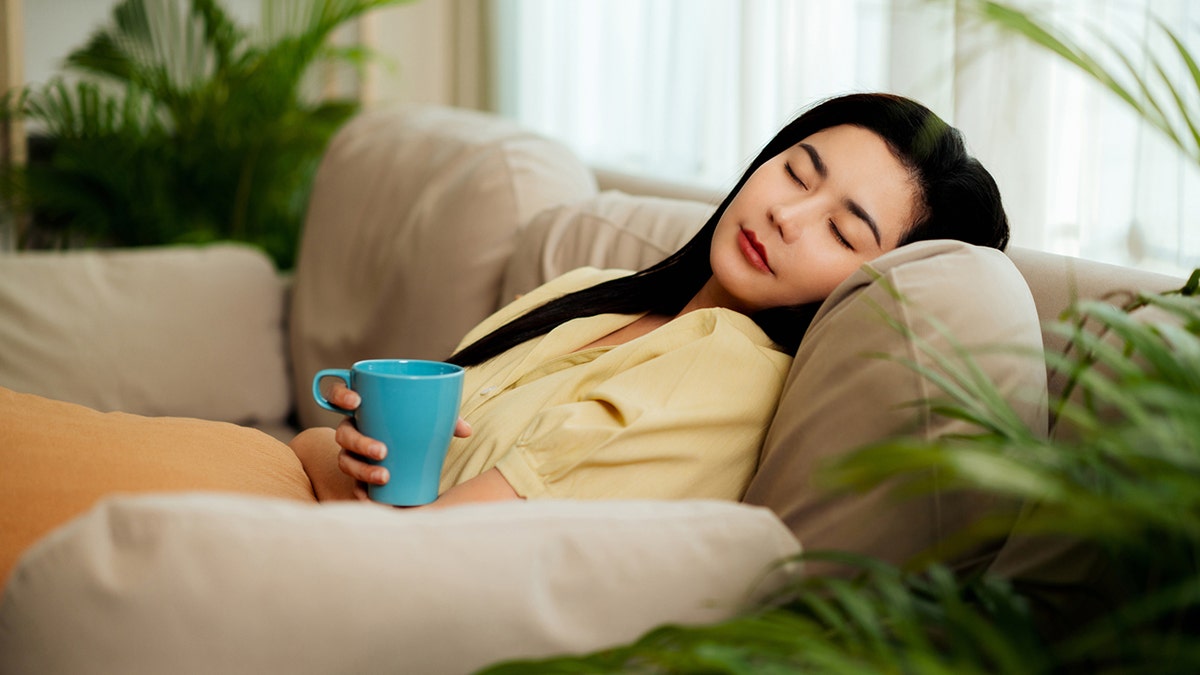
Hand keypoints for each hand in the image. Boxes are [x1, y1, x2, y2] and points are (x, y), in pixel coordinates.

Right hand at [327, 383, 472, 499]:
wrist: (416, 462)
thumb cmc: (418, 431)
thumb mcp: (432, 422)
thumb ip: (447, 420)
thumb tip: (466, 430)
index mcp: (364, 410)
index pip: (339, 395)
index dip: (341, 394)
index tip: (357, 401)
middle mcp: (353, 431)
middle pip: (343, 433)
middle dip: (360, 442)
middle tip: (383, 451)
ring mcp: (353, 454)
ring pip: (345, 461)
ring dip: (362, 470)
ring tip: (385, 477)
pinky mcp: (358, 477)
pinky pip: (353, 486)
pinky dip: (361, 492)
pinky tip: (371, 499)